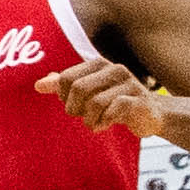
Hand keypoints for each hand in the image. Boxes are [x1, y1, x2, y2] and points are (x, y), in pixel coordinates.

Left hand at [42, 52, 172, 138]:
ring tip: (94, 123)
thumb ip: (63, 86)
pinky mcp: (140, 101)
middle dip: (75, 109)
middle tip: (83, 116)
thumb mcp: (88, 92)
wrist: (151, 114)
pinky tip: (106, 124)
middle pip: (78, 89)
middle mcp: (114, 69)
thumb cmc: (114, 102)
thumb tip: (38, 85)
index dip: (63, 97)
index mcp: (98, 64)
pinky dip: (103, 122)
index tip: (73, 105)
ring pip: (94, 102)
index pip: (65, 78)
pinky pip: (112, 111)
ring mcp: (129, 84)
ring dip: (89, 120)